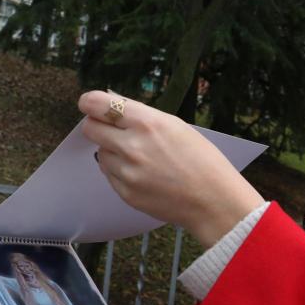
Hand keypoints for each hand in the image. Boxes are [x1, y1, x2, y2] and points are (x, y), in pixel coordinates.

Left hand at [78, 90, 264, 248]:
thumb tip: (112, 104)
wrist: (214, 201)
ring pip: (101, 153)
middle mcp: (132, 146)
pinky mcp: (126, 193)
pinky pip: (110, 174)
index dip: (90, 103)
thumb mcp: (176, 125)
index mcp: (147, 122)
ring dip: (113, 152)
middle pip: (90, 128)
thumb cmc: (202, 160)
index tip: (90, 106)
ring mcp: (127, 172)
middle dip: (97, 126)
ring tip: (141, 159)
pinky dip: (121, 172)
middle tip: (112, 131)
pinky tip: (145, 175)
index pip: (97, 104)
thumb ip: (141, 115)